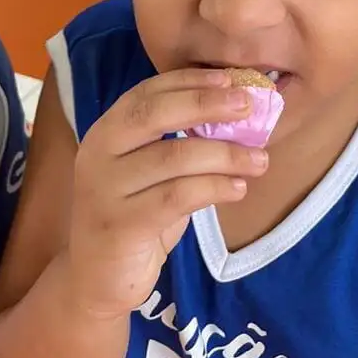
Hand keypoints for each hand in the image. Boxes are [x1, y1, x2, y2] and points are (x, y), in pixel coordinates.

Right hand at [66, 69, 266, 318]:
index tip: (228, 80)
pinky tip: (238, 188)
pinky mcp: (120, 225)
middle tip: (247, 106)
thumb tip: (238, 112)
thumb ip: (180, 140)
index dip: (189, 82)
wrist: (98, 277)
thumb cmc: (136, 213)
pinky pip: (178, 196)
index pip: (148, 92)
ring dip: (225, 154)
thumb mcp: (152, 170)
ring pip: (174, 157)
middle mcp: (99, 152)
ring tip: (259, 160)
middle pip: (155, 114)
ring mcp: (105, 189)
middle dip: (205, 105)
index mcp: (107, 130)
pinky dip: (214, 187)